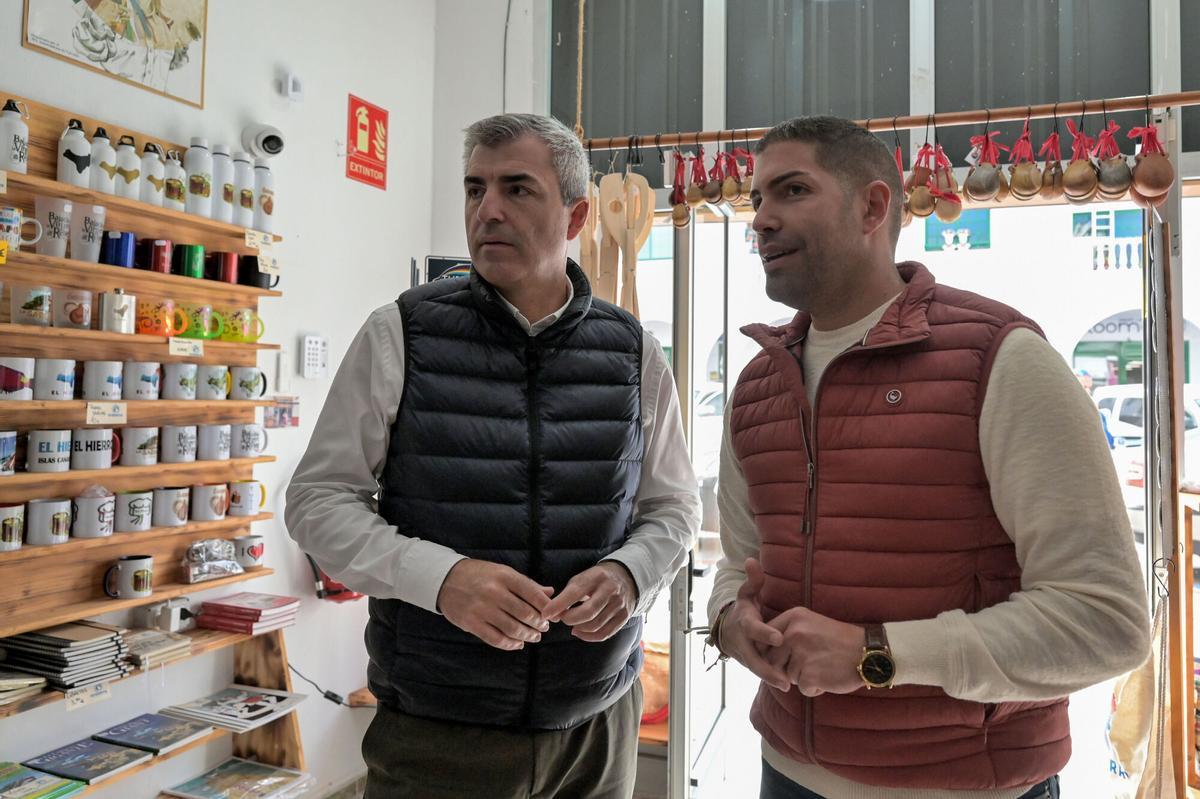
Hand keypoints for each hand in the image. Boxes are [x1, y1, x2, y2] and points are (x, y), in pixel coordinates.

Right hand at [437, 559, 553, 650]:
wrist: (446, 579)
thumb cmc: (480, 575)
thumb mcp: (503, 572)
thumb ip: (527, 584)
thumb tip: (550, 593)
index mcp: (505, 576)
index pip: (533, 594)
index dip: (547, 608)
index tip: (552, 616)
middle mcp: (494, 592)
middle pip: (525, 614)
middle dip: (538, 624)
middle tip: (543, 628)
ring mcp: (482, 608)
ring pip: (512, 628)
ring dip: (527, 636)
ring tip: (534, 637)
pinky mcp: (471, 623)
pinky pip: (496, 639)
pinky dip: (510, 644)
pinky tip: (517, 644)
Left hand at [542, 561, 636, 641]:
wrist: (626, 578)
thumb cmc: (596, 580)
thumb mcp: (582, 579)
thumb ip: (568, 594)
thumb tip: (552, 614)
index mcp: (596, 577)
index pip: (575, 593)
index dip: (558, 605)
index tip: (546, 614)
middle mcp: (610, 590)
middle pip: (588, 612)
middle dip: (570, 619)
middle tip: (562, 618)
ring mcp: (619, 604)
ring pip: (595, 625)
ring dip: (578, 628)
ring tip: (572, 624)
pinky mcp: (624, 617)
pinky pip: (604, 634)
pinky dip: (588, 637)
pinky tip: (579, 632)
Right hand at [717, 558, 788, 691]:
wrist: (727, 630)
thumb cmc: (744, 609)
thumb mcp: (746, 594)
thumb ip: (753, 580)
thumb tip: (751, 560)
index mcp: (744, 623)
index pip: (753, 629)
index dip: (764, 633)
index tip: (778, 638)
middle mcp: (743, 642)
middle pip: (752, 658)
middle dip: (767, 668)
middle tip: (784, 677)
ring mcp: (745, 656)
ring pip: (756, 669)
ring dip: (771, 677)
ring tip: (788, 685)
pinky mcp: (750, 665)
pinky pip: (761, 672)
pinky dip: (773, 679)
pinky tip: (789, 685)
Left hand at [765, 607, 865, 695]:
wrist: (869, 652)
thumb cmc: (840, 641)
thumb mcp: (811, 624)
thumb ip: (787, 633)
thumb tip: (764, 653)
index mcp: (793, 617)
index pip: (765, 639)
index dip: (771, 653)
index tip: (784, 658)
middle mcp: (794, 633)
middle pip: (772, 660)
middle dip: (786, 668)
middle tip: (810, 665)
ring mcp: (801, 654)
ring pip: (787, 676)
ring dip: (802, 678)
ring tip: (822, 668)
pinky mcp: (809, 674)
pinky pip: (802, 688)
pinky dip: (814, 688)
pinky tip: (828, 678)